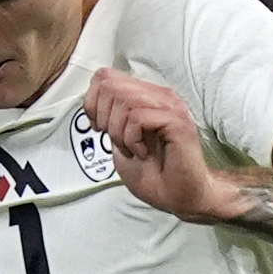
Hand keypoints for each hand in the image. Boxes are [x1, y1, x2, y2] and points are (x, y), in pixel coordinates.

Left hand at [84, 68, 231, 224]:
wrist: (179, 197)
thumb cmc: (155, 175)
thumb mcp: (121, 143)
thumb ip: (110, 121)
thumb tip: (93, 105)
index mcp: (146, 97)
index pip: (106, 76)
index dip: (92, 102)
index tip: (98, 128)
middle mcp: (159, 96)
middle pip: (111, 84)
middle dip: (102, 117)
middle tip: (115, 141)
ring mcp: (170, 107)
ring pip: (124, 100)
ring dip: (118, 131)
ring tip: (131, 150)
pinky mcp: (176, 121)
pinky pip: (138, 117)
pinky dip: (132, 139)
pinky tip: (142, 153)